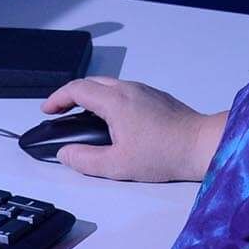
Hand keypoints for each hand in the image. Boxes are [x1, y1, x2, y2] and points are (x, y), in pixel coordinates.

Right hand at [37, 77, 227, 182]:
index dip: (57, 98)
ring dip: (90, 96)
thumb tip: (65, 154)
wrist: (201, 145)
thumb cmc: (164, 154)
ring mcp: (144, 90)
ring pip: (108, 85)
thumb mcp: (118, 165)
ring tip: (83, 117)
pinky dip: (108, 99)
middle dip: (70, 95)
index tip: (47, 110)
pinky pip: (124, 91)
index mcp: (115, 101)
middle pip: (90, 83)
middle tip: (60, 112)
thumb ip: (86, 160)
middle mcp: (128, 89)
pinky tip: (112, 120)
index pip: (76, 89)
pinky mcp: (156, 97)